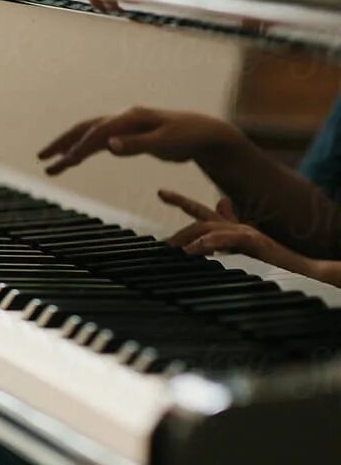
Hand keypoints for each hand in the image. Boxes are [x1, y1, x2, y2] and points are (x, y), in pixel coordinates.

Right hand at [38, 106, 242, 175]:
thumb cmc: (188, 138)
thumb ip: (136, 145)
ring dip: (69, 149)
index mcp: (130, 118)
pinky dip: (84, 151)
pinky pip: (99, 142)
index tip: (64, 162)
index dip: (79, 147)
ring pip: (89, 135)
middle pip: (84, 129)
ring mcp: (124, 126)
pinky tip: (75, 160)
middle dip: (62, 143)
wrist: (205, 133)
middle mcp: (123, 118)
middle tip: (41, 158)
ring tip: (51, 165)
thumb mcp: (165, 143)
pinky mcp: (127, 135)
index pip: (97, 133)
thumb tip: (109, 146)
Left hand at [159, 189, 313, 273]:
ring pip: (209, 226)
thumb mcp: (243, 249)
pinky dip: (208, 243)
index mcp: (231, 228)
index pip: (202, 211)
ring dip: (188, 235)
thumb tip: (211, 224)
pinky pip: (226, 239)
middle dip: (180, 216)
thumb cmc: (273, 263)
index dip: (182, 200)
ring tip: (172, 247)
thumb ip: (225, 237)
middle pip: (202, 217)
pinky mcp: (255, 243)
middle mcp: (237, 226)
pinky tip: (193, 250)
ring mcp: (246, 233)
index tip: (161, 192)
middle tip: (162, 234)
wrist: (304, 272)